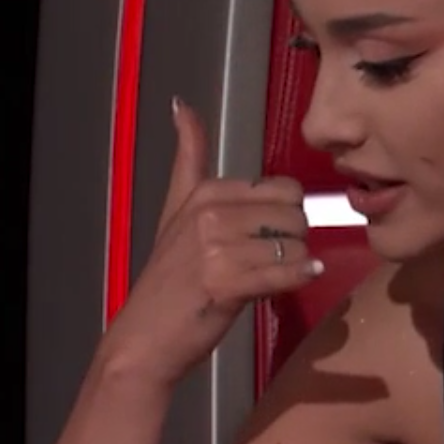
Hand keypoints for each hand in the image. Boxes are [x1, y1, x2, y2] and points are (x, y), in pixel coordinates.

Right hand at [99, 98, 322, 387]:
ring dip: (294, 264)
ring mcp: (218, 247)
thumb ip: (188, 159)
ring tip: (269, 277)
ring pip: (296, 244)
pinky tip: (292, 282)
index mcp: (205, 192)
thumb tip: (181, 103)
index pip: (281, 188)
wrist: (144, 339)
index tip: (265, 235)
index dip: (284, 215)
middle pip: (294, 214)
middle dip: (293, 239)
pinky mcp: (229, 282)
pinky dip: (298, 279)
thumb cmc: (170, 279)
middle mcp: (211, 213)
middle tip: (270, 261)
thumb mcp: (176, 211)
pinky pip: (289, 272)